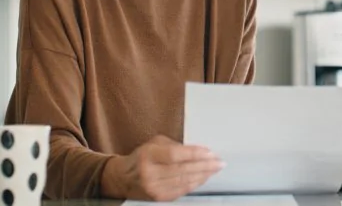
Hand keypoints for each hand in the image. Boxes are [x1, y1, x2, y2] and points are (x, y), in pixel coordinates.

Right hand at [102, 135, 223, 199]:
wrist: (122, 178)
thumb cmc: (142, 156)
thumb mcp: (154, 143)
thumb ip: (175, 146)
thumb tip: (199, 151)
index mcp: (148, 155)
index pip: (175, 155)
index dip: (194, 154)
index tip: (210, 152)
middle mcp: (149, 173)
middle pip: (183, 170)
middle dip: (205, 166)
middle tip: (219, 162)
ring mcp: (154, 188)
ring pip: (185, 182)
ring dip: (203, 175)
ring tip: (216, 169)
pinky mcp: (158, 198)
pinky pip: (182, 190)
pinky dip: (195, 184)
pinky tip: (204, 178)